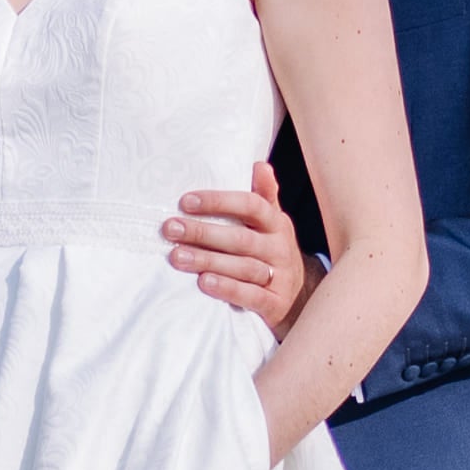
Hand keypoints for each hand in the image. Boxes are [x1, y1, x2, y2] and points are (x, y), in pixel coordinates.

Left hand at [162, 177, 311, 326]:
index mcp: (276, 224)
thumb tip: (259, 165)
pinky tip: (204, 283)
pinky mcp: (275, 304)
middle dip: (203, 232)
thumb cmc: (272, 253)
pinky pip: (251, 296)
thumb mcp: (272, 224)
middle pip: (241, 238)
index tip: (186, 201)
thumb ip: (264, 196)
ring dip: (208, 261)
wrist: (299, 298)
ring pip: (243, 267)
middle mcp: (279, 248)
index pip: (251, 205)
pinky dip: (227, 289)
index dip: (219, 202)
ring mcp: (280, 277)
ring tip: (177, 257)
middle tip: (170, 228)